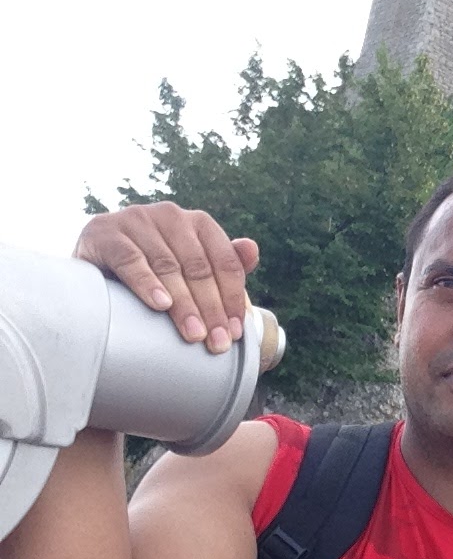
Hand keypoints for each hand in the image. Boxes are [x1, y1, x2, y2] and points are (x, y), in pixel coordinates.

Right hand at [75, 203, 258, 353]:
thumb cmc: (151, 267)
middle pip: (199, 267)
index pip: (225, 261)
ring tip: (194, 334)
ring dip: (184, 304)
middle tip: (216, 343)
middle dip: (211, 308)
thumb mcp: (188, 264)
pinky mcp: (104, 232)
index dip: (232, 298)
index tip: (235, 332)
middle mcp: (170, 215)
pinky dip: (147, 283)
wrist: (94, 263)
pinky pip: (131, 260)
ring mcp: (136, 220)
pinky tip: (160, 305)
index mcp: (197, 222)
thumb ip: (222, 260)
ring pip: (168, 266)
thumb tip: (252, 249)